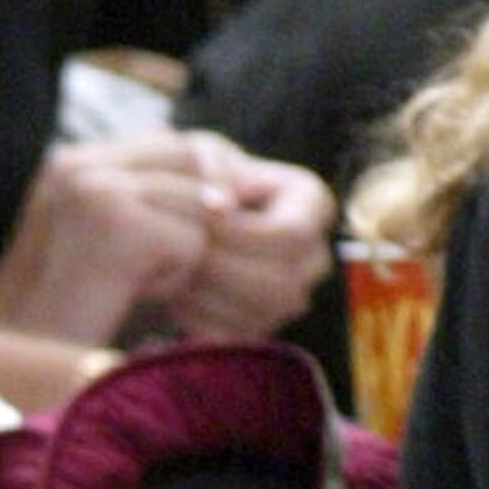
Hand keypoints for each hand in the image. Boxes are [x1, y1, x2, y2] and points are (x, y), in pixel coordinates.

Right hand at [0, 136, 331, 354]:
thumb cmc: (65, 334)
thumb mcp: (121, 259)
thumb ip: (166, 213)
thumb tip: (243, 193)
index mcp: (79, 162)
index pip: (188, 144)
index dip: (220, 192)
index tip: (223, 242)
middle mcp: (80, 161)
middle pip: (207, 158)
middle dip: (229, 220)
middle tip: (220, 279)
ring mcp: (91, 186)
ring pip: (205, 204)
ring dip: (200, 260)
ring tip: (165, 298)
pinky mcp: (108, 221)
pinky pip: (191, 240)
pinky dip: (179, 282)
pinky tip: (142, 305)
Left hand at [163, 137, 335, 341]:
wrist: (179, 217)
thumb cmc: (194, 176)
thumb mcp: (199, 154)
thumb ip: (211, 168)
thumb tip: (220, 205)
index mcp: (312, 203)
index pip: (292, 234)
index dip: (243, 234)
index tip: (202, 220)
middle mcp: (315, 254)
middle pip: (282, 281)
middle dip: (223, 268)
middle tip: (180, 252)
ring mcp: (294, 295)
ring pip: (264, 312)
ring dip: (211, 294)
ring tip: (174, 269)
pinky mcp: (264, 325)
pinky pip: (240, 334)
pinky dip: (201, 318)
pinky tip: (175, 293)